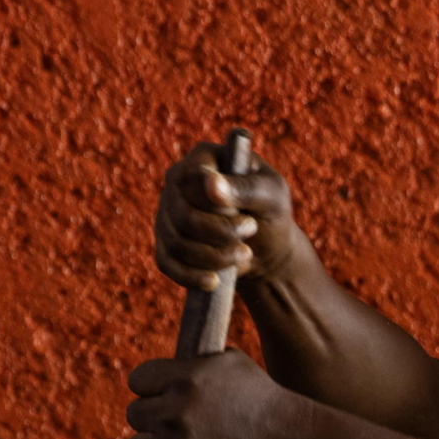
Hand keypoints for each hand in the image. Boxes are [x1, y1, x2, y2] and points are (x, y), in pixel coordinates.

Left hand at [126, 350, 299, 438]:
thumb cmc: (262, 398)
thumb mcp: (231, 362)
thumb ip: (192, 362)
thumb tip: (167, 363)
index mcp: (185, 377)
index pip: (137, 380)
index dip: (150, 387)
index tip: (164, 395)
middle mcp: (176, 411)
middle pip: (134, 414)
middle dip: (153, 418)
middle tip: (177, 423)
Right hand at [154, 140, 301, 289]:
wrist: (266, 248)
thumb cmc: (271, 212)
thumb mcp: (272, 195)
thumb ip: (246, 187)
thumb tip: (210, 184)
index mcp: (204, 157)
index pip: (193, 180)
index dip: (218, 207)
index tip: (249, 221)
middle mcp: (178, 180)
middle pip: (182, 214)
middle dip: (220, 234)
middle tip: (250, 235)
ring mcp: (167, 212)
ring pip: (175, 241)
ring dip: (213, 256)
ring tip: (244, 255)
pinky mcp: (166, 242)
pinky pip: (167, 262)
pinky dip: (191, 276)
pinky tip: (214, 281)